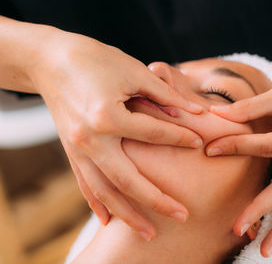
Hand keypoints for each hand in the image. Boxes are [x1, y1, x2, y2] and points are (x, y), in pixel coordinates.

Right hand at [29, 30, 202, 239]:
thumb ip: (165, 94)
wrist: (50, 60)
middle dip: (156, 201)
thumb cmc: (95, 60)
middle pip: (128, 180)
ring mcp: (77, 148)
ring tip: (149, 233)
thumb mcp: (133, 71)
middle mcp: (90, 139)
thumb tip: (195, 111)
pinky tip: (108, 221)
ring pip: (105, 191)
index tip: (200, 142)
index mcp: (107, 116)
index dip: (180, 137)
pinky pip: (85, 184)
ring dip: (128, 214)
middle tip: (182, 216)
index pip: (153, 134)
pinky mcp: (71, 151)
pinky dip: (97, 204)